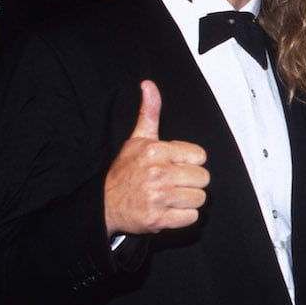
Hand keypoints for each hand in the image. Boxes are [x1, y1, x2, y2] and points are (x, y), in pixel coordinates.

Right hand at [104, 80, 208, 236]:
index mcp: (156, 151)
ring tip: (171, 196)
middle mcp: (158, 173)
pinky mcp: (158, 219)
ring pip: (199, 199)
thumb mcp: (137, 139)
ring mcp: (158, 198)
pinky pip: (191, 218)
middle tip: (174, 183)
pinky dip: (183, 216)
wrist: (103, 205)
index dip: (190, 162)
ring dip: (188, 200)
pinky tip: (168, 209)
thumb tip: (148, 85)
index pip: (200, 156)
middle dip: (191, 182)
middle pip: (203, 178)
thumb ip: (149, 112)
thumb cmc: (125, 171)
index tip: (175, 165)